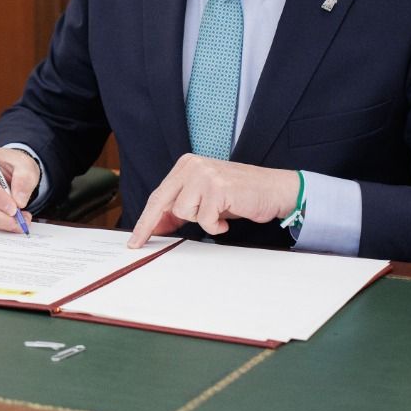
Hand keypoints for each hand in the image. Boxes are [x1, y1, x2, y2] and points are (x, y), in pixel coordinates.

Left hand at [127, 155, 296, 247]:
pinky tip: (226, 217)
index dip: (145, 219)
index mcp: (186, 165)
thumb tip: (155, 226)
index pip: (159, 195)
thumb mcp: (205, 199)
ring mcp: (205, 175)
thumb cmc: (240, 195)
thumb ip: (180, 209)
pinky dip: (215, 225)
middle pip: (160, 201)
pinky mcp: (218, 187)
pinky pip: (205, 219)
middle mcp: (192, 166)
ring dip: (200, 220)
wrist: (274, 190)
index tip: (135, 238)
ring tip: (217, 214)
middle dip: (148, 225)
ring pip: (183, 212)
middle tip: (138, 244)